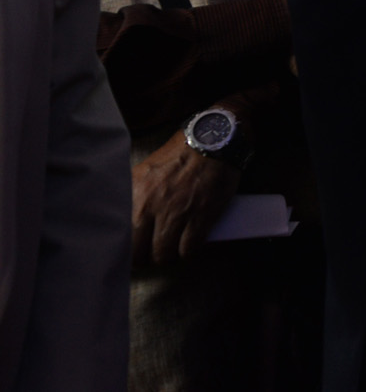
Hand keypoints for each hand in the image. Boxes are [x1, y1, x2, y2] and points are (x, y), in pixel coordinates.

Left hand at [132, 136, 239, 264]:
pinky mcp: (201, 216)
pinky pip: (188, 249)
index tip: (130, 253)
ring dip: (169, 255)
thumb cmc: (181, 154)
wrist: (214, 139)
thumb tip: (123, 221)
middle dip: (146, 258)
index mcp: (133, 193)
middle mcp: (150, 205)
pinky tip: (190, 244)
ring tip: (173, 249)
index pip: (119, 237)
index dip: (125, 251)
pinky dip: (189, 251)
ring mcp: (176, 212)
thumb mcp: (145, 171)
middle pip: (139, 253)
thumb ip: (133, 196)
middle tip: (152, 254)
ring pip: (164, 255)